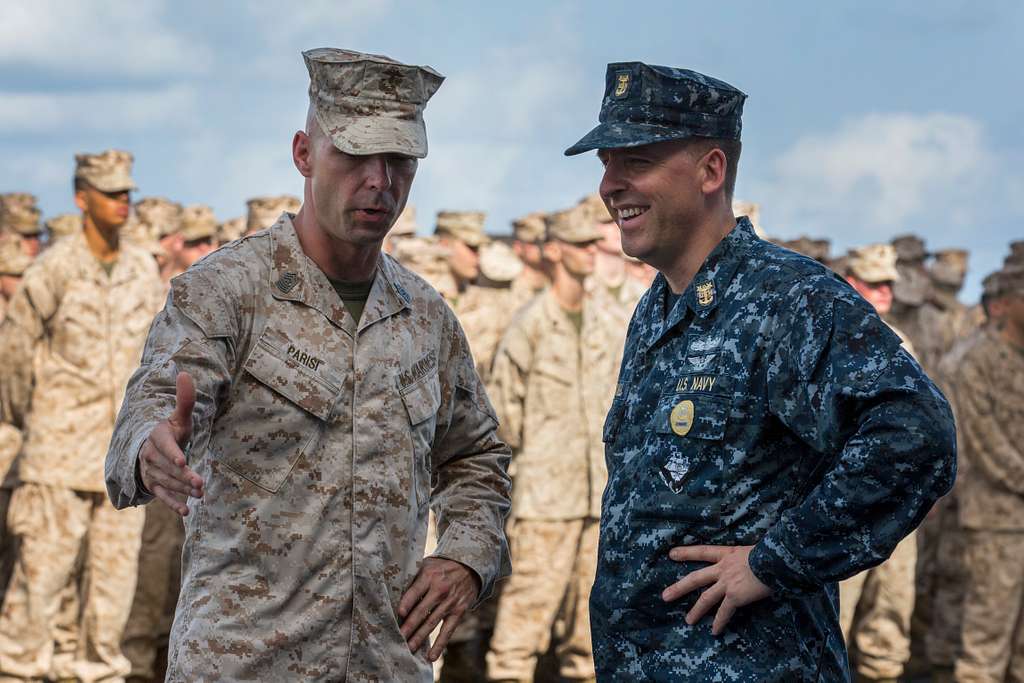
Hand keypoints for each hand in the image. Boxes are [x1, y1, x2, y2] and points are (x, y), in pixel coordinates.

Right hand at [139, 372, 204, 515]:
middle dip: (183, 476)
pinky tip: (186, 512)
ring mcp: (149, 471)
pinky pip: (161, 495)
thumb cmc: (171, 430)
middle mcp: (149, 455)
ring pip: (166, 481)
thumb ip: (184, 400)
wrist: (152, 446)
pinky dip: (172, 504)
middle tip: (200, 483)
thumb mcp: (179, 417)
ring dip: (182, 489)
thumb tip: (184, 373)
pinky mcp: (152, 485)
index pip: (163, 445)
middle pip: (167, 467)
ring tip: (200, 494)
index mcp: (156, 436)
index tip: (183, 461)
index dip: (172, 453)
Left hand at [398, 557, 480, 661]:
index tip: (399, 613)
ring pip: (432, 623)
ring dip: (420, 637)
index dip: (408, 602)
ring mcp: (450, 602)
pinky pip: (448, 630)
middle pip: (422, 610)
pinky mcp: (458, 611)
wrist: (470, 566)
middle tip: (398, 638)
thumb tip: (392, 593)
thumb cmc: (441, 567)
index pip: (416, 590)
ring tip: (409, 648)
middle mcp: (440, 589)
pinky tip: (431, 657)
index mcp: (429, 576)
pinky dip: (440, 644)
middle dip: (410, 626)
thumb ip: (413, 577)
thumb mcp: (428, 565)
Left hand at [662, 544, 771, 635]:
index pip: (703, 551)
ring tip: (688, 621)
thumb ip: (747, 558)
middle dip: (679, 588)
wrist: (775, 560)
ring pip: (706, 598)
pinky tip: (714, 631)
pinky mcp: (735, 596)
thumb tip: (753, 562)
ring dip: (696, 610)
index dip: (686, 552)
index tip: (671, 554)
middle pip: (695, 578)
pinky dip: (719, 622)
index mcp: (727, 554)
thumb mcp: (755, 550)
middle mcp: (723, 568)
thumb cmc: (770, 553)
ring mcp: (727, 582)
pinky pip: (724, 612)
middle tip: (665, 596)